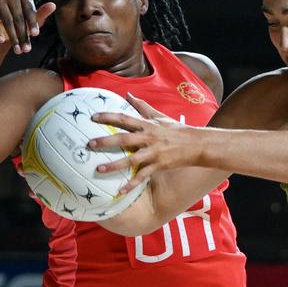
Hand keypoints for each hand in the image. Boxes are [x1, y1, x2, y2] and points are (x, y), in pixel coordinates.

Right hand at [0, 0, 56, 55]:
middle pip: (18, 17)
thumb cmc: (23, 24)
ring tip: (17, 50)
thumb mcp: (34, 21)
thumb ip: (42, 14)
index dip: (33, 23)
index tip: (36, 35)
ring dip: (12, 37)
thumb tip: (53, 5)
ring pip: (7, 21)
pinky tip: (1, 41)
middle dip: (23, 35)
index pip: (29, 10)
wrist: (4, 29)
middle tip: (26, 49)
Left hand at [89, 94, 204, 188]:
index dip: (109, 117)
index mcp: (147, 125)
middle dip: (106, 141)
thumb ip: (143, 107)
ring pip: (131, 160)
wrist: (198, 145)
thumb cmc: (178, 130)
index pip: (125, 118)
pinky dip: (131, 184)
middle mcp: (149, 138)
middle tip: (90, 144)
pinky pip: (142, 176)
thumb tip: (128, 95)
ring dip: (114, 165)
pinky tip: (120, 191)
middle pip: (124, 139)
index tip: (93, 117)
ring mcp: (154, 153)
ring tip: (98, 170)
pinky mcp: (159, 166)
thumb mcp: (160, 116)